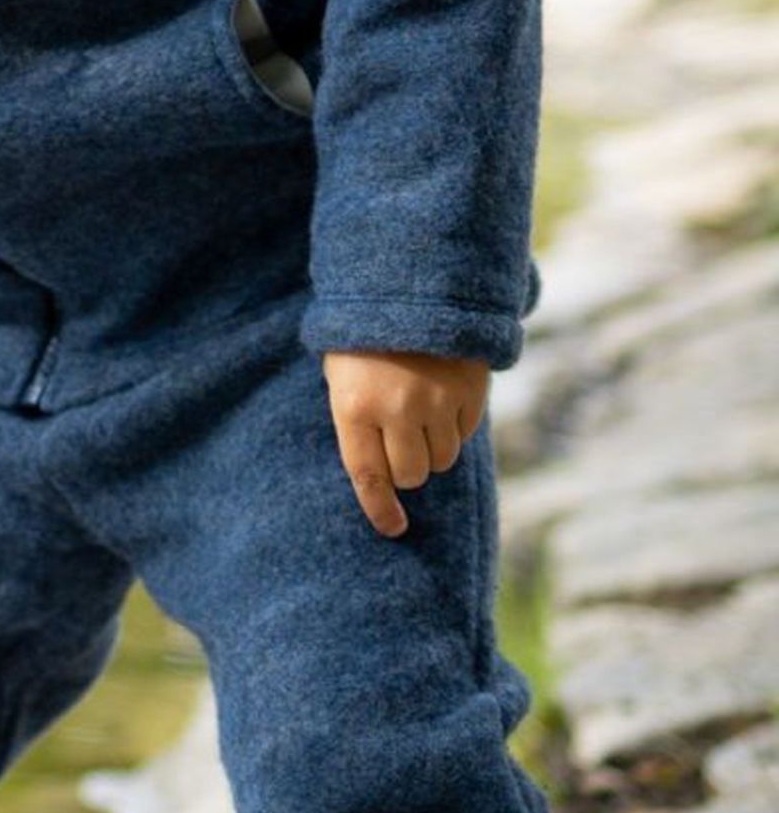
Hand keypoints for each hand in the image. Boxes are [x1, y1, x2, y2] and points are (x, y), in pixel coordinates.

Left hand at [321, 348, 488, 538]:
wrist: (408, 284)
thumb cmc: (363, 338)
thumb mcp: (342, 374)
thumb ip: (357, 420)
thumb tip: (380, 477)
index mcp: (354, 405)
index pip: (368, 476)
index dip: (379, 509)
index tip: (392, 528)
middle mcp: (396, 408)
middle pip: (411, 475)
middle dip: (406, 466)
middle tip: (399, 439)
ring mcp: (436, 400)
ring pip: (441, 459)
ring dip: (431, 447)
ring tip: (418, 410)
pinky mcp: (469, 391)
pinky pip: (464, 433)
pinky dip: (454, 425)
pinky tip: (440, 395)